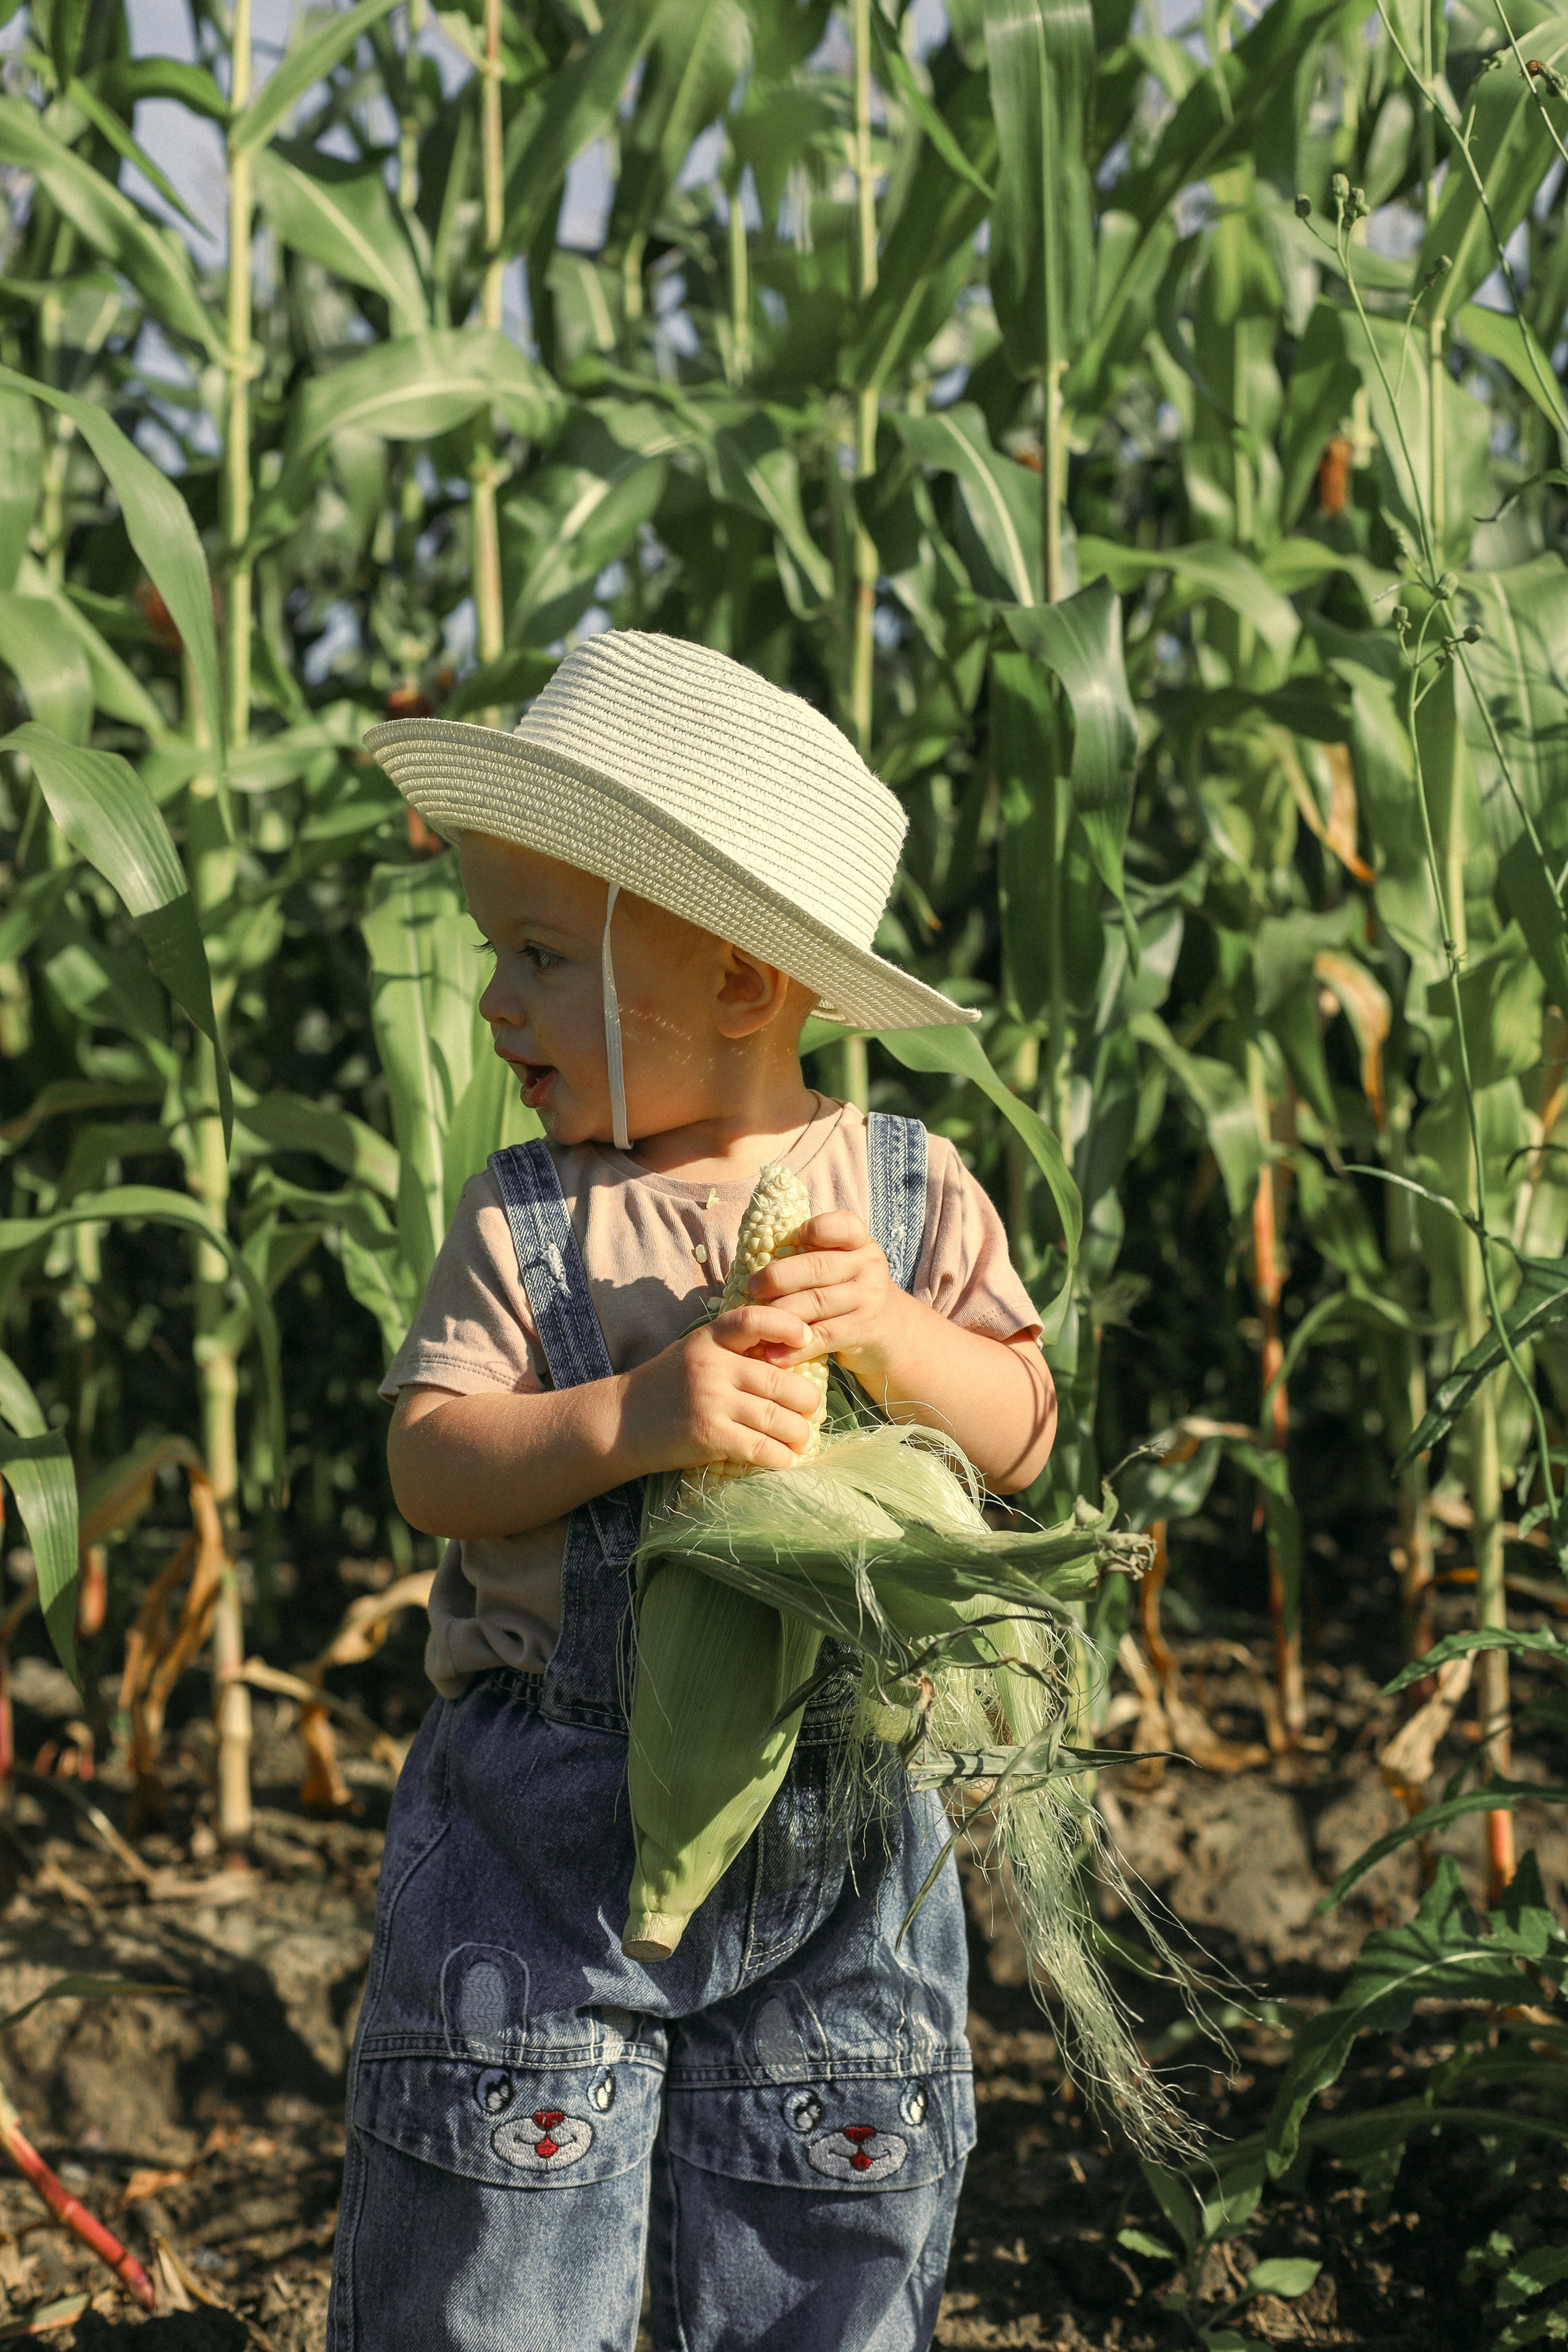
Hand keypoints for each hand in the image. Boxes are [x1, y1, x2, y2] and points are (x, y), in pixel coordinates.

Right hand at [620, 1304, 825, 1474]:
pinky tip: (786, 1459)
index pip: (754, 1320)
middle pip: (779, 1380)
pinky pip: (760, 1447)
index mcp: (709, 1339)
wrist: (620, 1423)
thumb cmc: (665, 1387)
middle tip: (812, 1409)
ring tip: (802, 1438)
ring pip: (776, 1417)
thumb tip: (788, 1356)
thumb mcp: (693, 1353)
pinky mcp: (709, 1435)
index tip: (806, 1338)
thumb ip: (731, 1350)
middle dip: (806, 1400)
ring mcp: (710, 1400)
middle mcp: (711, 1365)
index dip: (787, 1325)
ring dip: (798, 1433)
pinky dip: (780, 1456)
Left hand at [745, 1212, 909, 1392]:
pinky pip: (824, 1337)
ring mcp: (870, 1298)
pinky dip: (795, 1347)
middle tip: (752, 1287)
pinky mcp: (865, 1331)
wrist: (890, 1331)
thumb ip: (813, 1256)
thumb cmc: (849, 1291)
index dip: (817, 1228)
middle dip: (779, 1277)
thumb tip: (755, 1255)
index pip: (843, 1226)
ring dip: (781, 1313)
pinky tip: (774, 1353)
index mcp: (859, 1242)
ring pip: (817, 1303)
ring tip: (757, 1319)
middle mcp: (869, 1266)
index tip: (794, 1236)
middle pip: (818, 1267)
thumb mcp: (843, 1265)